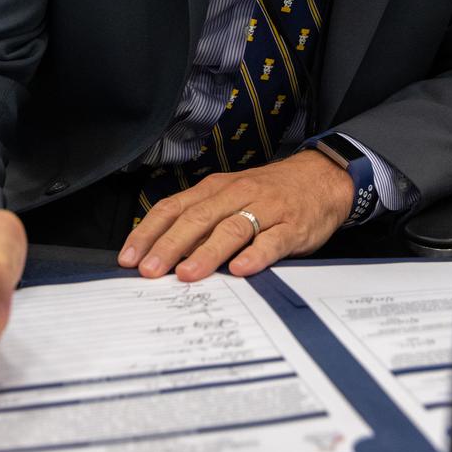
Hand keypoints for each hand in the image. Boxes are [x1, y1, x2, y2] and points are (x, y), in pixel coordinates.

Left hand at [117, 151, 352, 281]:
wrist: (322, 177)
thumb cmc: (269, 193)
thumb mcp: (231, 196)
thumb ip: (201, 219)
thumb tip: (161, 251)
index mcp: (216, 189)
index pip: (174, 208)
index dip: (149, 232)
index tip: (129, 257)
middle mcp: (237, 195)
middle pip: (198, 218)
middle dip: (170, 245)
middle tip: (150, 270)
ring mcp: (266, 210)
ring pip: (232, 229)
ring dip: (207, 252)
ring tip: (188, 274)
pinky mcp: (292, 226)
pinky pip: (272, 241)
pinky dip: (256, 255)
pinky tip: (240, 269)